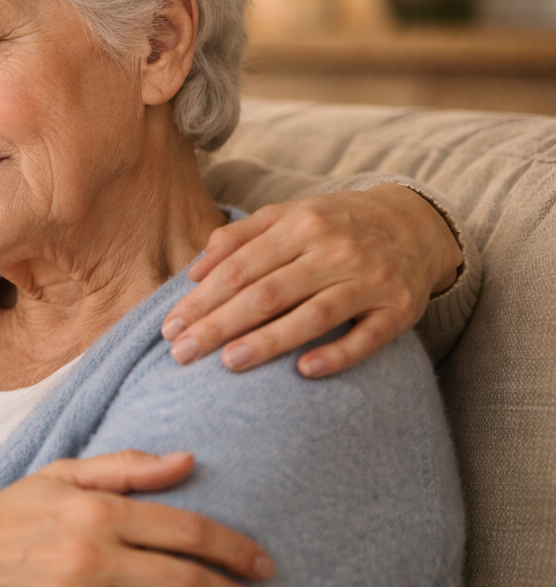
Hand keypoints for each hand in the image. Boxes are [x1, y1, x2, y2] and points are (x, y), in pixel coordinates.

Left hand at [161, 184, 461, 377]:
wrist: (415, 223)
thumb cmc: (334, 224)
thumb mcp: (287, 215)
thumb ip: (239, 238)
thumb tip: (195, 273)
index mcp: (300, 226)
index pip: (240, 268)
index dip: (202, 299)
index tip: (170, 327)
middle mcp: (334, 251)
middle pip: (268, 293)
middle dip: (220, 325)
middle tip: (182, 353)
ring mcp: (369, 281)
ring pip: (313, 315)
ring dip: (269, 341)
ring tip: (228, 363)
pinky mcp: (399, 310)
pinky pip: (368, 337)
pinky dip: (337, 354)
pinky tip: (304, 371)